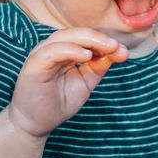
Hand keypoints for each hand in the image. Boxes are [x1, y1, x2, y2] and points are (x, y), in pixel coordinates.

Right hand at [8, 28, 127, 136]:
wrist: (36, 124)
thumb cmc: (58, 102)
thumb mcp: (85, 82)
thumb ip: (99, 66)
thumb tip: (118, 51)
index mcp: (64, 50)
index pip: (86, 38)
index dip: (105, 42)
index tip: (124, 52)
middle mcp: (52, 48)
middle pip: (77, 33)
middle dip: (99, 38)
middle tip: (117, 46)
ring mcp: (41, 54)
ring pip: (65, 37)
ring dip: (88, 40)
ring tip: (107, 47)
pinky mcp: (33, 65)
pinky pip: (52, 52)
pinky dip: (70, 50)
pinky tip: (86, 56)